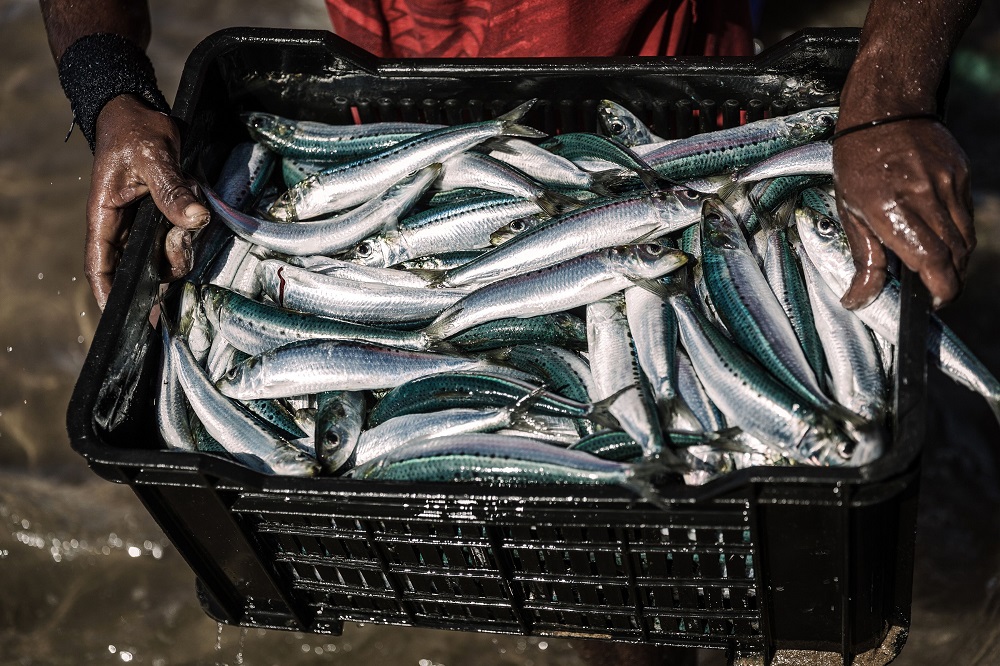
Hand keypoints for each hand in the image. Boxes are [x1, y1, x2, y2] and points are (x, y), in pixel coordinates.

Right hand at [87, 94, 209, 309]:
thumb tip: (194, 220)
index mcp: (105, 217)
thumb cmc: (134, 132)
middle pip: (142, 268)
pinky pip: (182, 234)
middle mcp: (124, 228)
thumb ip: (172, 191)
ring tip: (189, 199)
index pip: (100, 265)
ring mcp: (145, 224)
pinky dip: (193, 225)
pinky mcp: (164, 217)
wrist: (142, 112)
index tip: (122, 316)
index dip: (108, 293)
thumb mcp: (153, 158)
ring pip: (167, 254)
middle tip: (181, 239)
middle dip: (166, 266)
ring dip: (184, 240)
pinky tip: (194, 198)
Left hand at [833, 119, 974, 309]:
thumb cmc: (857, 162)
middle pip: (955, 255)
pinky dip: (957, 234)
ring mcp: (947, 184)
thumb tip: (859, 299)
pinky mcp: (961, 175)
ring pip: (966, 238)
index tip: (932, 301)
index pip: (931, 260)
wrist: (885, 109)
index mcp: (890, 209)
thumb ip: (863, 258)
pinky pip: (966, 216)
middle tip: (933, 291)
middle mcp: (924, 197)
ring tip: (935, 267)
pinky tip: (939, 235)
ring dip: (955, 261)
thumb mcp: (849, 211)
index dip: (939, 288)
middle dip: (948, 280)